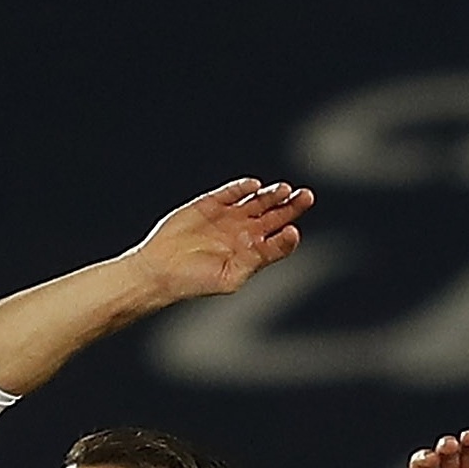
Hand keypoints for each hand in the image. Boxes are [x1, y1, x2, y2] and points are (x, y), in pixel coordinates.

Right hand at [131, 179, 313, 306]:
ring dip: (271, 195)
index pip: (279, 241)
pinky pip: (231, 192)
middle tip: (307, 196)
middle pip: (274, 216)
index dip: (289, 235)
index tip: (294, 230)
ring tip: (285, 190)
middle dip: (291, 206)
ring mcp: (228, 217)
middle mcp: (243, 234)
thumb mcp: (233, 277)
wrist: (162, 270)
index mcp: (251, 255)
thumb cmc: (196, 281)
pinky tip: (254, 186)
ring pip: (256, 202)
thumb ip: (261, 259)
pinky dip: (242, 188)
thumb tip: (289, 237)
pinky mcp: (210, 204)